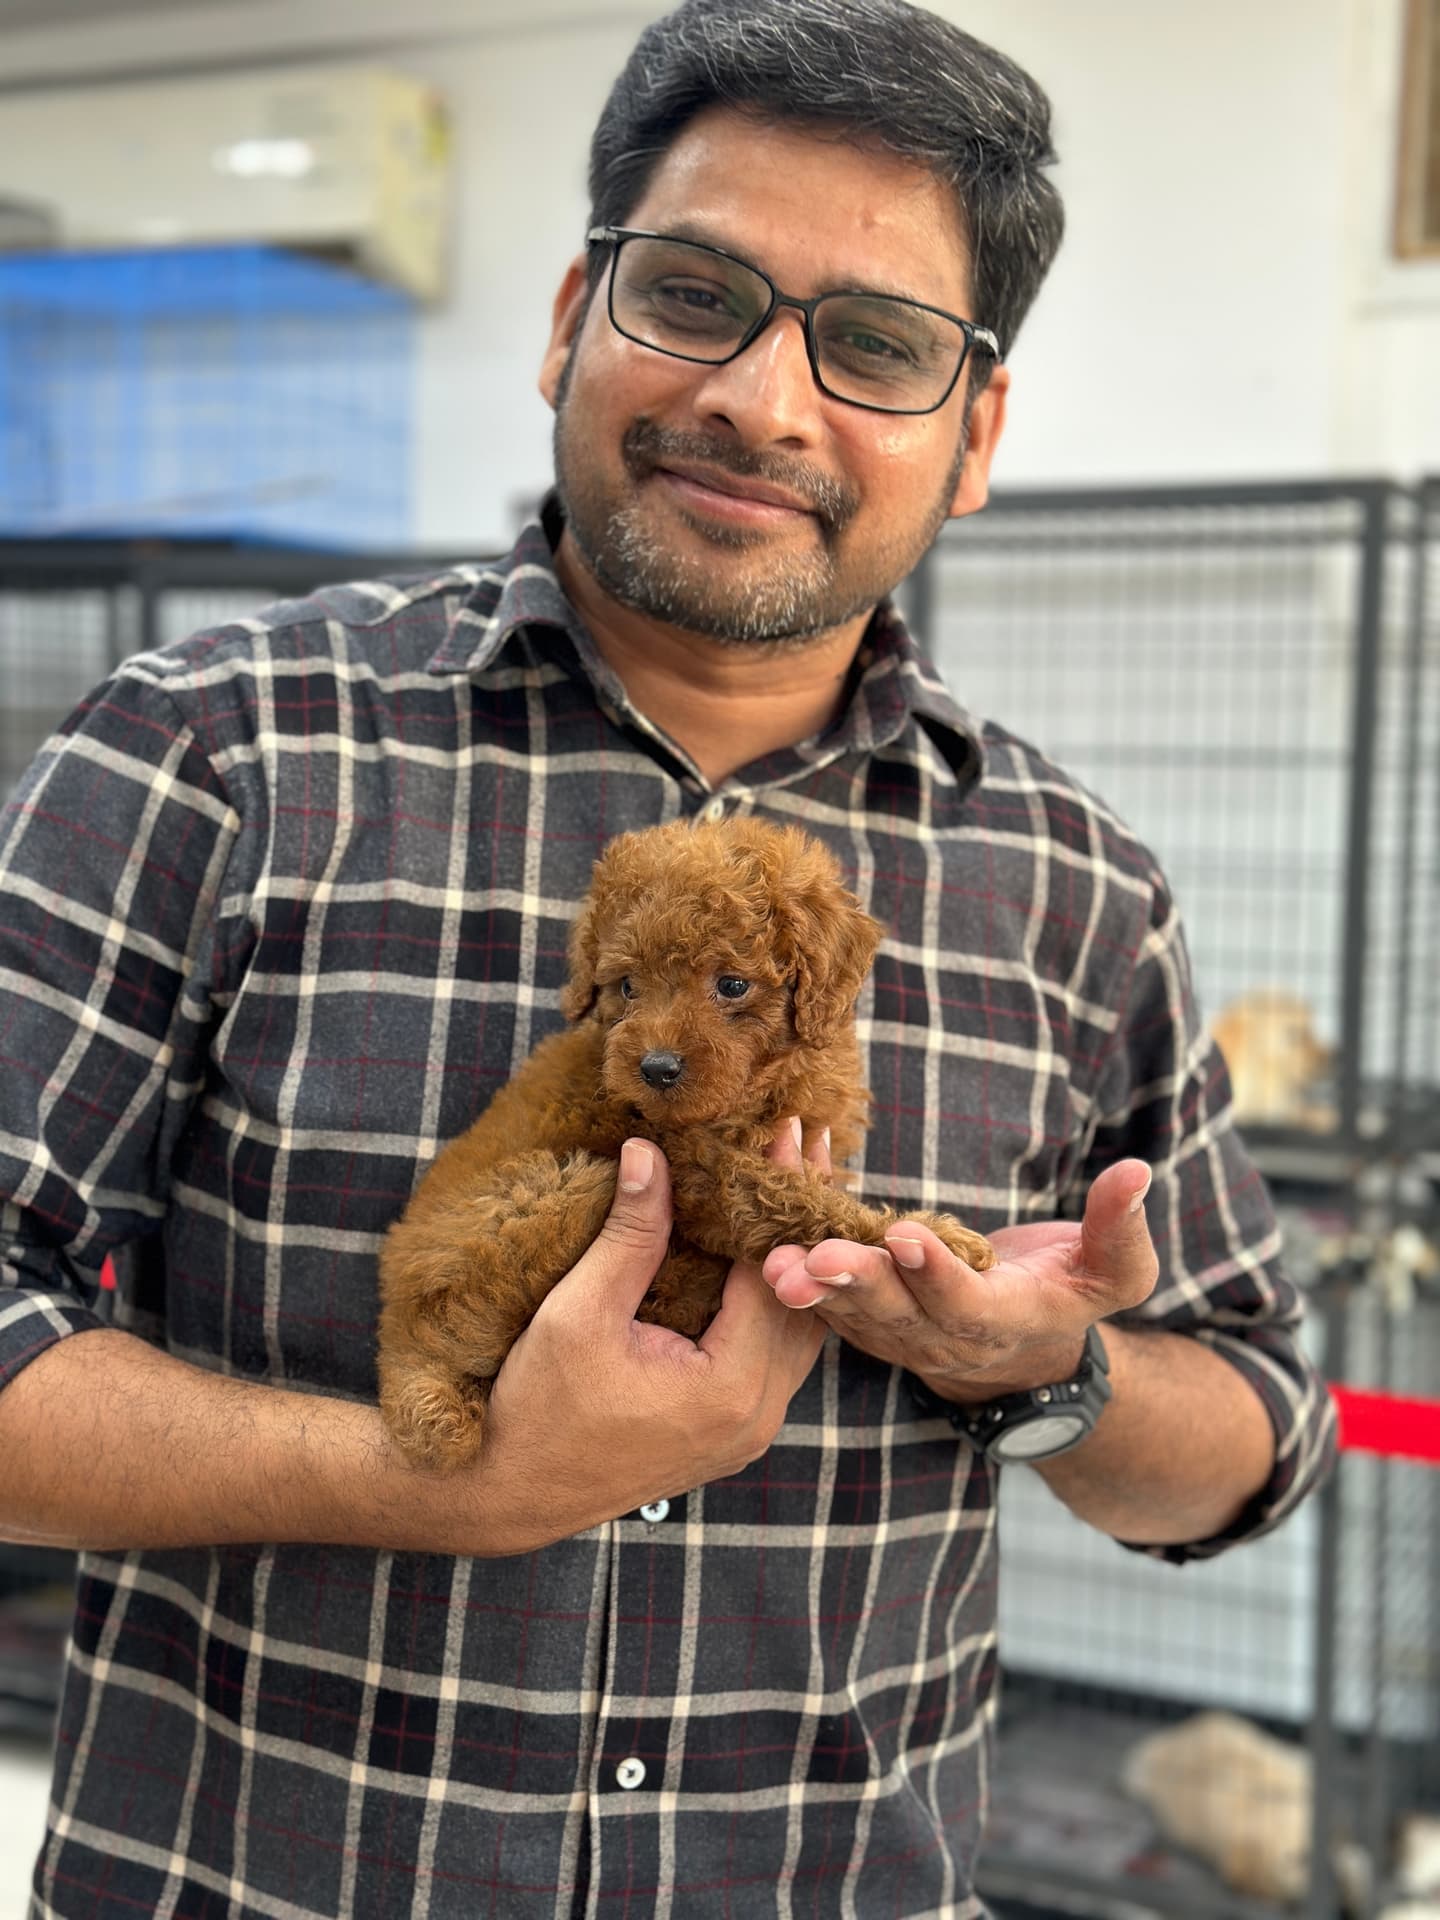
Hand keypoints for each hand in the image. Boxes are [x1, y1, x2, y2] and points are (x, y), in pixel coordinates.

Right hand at [462, 1135, 825, 1553]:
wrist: (510, 1494)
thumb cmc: (536, 1409)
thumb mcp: (579, 1312)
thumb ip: (630, 1235)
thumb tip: (651, 1151)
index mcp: (730, 1387)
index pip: (776, 1270)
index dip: (778, 1196)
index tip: (787, 1130)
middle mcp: (757, 1414)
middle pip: (805, 1297)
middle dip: (802, 1218)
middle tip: (807, 1144)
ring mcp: (749, 1428)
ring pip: (798, 1328)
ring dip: (795, 1256)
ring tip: (794, 1185)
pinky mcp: (732, 1430)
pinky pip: (777, 1353)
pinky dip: (777, 1297)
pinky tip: (765, 1250)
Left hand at [761, 1139, 1158, 1403]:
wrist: (1019, 1345)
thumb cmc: (1069, 1291)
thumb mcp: (1114, 1272)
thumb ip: (1122, 1230)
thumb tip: (1136, 1173)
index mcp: (1002, 1324)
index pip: (965, 1306)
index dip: (936, 1275)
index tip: (905, 1236)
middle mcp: (940, 1337)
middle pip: (893, 1314)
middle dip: (855, 1285)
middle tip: (816, 1258)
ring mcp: (895, 1333)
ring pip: (847, 1310)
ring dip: (809, 1284)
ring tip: (772, 1264)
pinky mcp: (861, 1316)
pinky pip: (826, 1286)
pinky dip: (797, 1249)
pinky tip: (770, 1206)